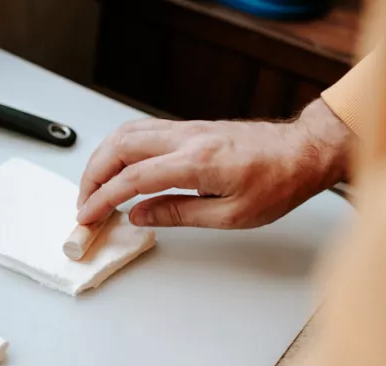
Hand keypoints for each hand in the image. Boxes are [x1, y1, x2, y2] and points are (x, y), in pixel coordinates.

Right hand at [77, 98, 351, 229]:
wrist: (301, 152)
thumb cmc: (277, 183)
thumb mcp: (230, 215)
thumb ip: (179, 214)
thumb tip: (139, 216)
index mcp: (197, 163)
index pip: (133, 178)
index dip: (103, 199)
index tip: (86, 216)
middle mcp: (186, 139)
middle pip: (119, 148)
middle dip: (92, 177)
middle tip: (84, 204)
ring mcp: (186, 129)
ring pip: (126, 134)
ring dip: (102, 160)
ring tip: (93, 188)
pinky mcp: (188, 128)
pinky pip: (141, 131)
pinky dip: (118, 149)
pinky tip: (115, 166)